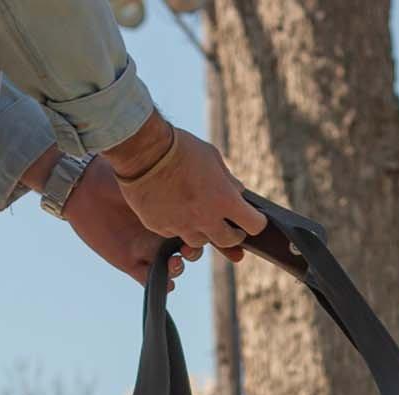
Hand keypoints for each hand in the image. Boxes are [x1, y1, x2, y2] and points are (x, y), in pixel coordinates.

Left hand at [61, 155, 200, 289]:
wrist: (81, 186)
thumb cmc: (111, 174)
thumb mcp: (142, 174)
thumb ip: (165, 181)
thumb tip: (188, 173)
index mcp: (166, 210)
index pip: (193, 225)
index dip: (201, 230)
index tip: (202, 228)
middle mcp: (159, 231)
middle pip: (188, 249)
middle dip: (193, 252)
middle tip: (188, 248)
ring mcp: (146, 248)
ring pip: (173, 267)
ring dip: (178, 269)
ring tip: (175, 262)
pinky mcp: (130, 262)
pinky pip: (150, 279)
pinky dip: (162, 284)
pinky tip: (166, 281)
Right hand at [104, 114, 264, 261]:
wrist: (142, 149)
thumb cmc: (181, 147)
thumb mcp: (212, 157)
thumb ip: (227, 179)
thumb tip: (237, 192)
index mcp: (224, 200)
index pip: (254, 224)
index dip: (256, 222)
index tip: (254, 218)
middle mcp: (205, 219)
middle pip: (228, 241)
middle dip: (234, 235)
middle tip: (233, 229)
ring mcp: (182, 226)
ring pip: (200, 242)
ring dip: (204, 232)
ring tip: (201, 218)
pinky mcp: (161, 227)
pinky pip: (174, 233)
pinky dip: (178, 225)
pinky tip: (174, 210)